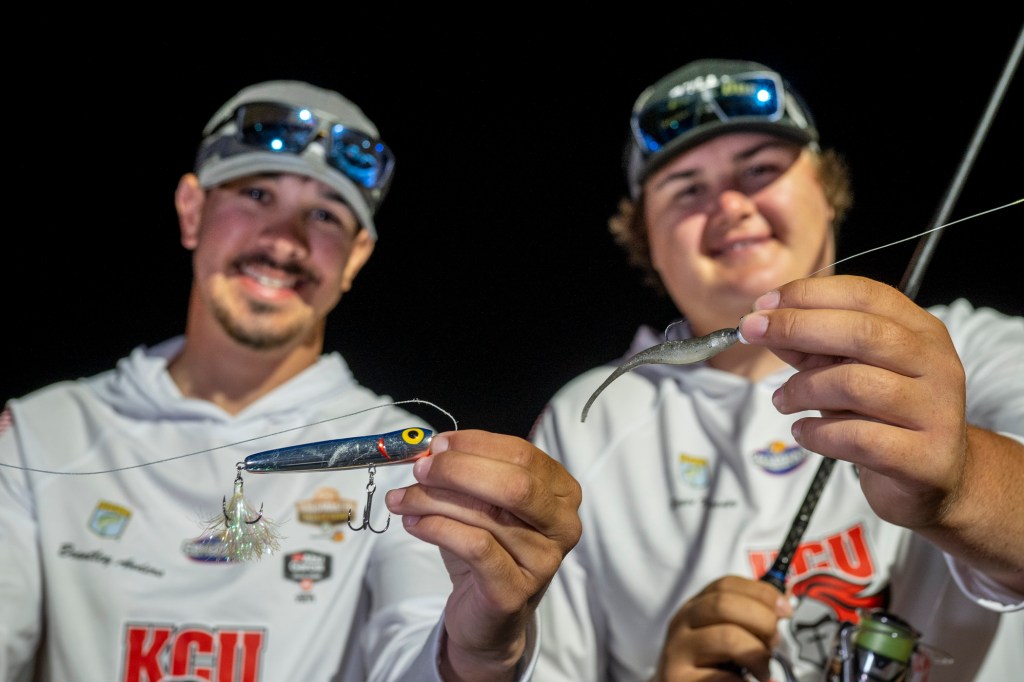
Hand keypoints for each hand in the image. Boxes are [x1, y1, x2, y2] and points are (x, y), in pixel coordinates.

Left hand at [385, 429, 582, 680]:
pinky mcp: (515, 590)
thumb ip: (465, 471)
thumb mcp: (480, 502)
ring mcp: (543, 561)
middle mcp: (562, 525)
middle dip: (458, 470)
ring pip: (486, 515)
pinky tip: (414, 523)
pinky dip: (437, 527)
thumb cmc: (487, 549)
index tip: (436, 446)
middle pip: (513, 483)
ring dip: (433, 500)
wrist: (489, 615)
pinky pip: (474, 546)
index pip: (522, 454)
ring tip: (404, 499)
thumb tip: (431, 449)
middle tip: (420, 470)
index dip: (474, 445)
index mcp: (561, 492)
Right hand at [655, 576, 790, 680]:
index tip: (786, 610)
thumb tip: (786, 600)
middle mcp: (681, 624)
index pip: (726, 585)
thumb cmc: (711, 666)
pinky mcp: (678, 678)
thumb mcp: (725, 635)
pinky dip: (745, 681)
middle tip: (774, 643)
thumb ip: (749, 617)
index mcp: (694, 607)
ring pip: (727, 638)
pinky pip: (723, 676)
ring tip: (763, 671)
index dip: (761, 593)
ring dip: (757, 654)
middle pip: (724, 605)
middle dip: (762, 621)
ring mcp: (677, 652)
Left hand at [738, 275, 1023, 590]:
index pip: (865, 294)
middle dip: (796, 327)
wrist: (936, 477)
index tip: (763, 304)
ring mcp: (936, 411)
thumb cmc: (885, 416)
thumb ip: (811, 345)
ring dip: (802, 388)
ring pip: (855, 384)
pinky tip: (803, 433)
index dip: (809, 294)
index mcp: (920, 330)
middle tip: (752, 333)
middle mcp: (935, 364)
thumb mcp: (848, 369)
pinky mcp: (925, 458)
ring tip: (782, 400)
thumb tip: (764, 322)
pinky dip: (817, 433)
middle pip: (862, 332)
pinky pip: (857, 437)